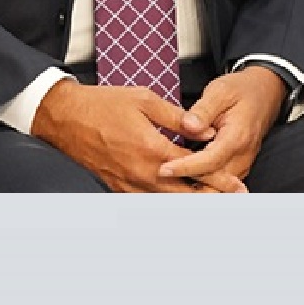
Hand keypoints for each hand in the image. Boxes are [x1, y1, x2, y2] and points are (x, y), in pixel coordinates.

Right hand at [30, 79, 246, 192]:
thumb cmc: (103, 104)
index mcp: (152, 150)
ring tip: (213, 203)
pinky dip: (168, 203)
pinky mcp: (119, 189)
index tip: (238, 185)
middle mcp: (143, 174)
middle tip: (234, 200)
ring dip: (192, 203)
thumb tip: (204, 129)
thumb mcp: (143, 99)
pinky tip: (180, 198)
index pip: (195, 169)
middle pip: (186, 197)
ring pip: (169, 205)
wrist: (66, 118)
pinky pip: (150, 203)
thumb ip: (177, 117)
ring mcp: (130, 185)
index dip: (219, 179)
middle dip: (212, 199)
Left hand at [158, 65, 287, 185]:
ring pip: (219, 186)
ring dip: (195, 187)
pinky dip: (204, 183)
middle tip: (160, 180)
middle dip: (188, 183)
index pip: (210, 161)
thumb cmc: (240, 89)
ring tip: (168, 183)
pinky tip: (184, 180)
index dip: (186, 168)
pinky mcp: (239, 165)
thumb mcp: (220, 90)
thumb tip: (188, 126)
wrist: (263, 92)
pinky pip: (222, 181)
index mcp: (237, 137)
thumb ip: (203, 110)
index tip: (164, 169)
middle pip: (215, 180)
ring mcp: (243, 163)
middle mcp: (242, 155)